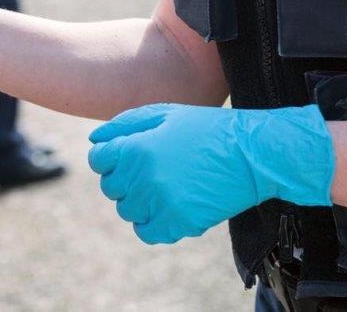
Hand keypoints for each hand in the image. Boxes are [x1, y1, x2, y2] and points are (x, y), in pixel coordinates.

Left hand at [87, 104, 334, 244]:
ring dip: (139, 200)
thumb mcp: (164, 114)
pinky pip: (146, 232)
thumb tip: (94, 140)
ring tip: (165, 185)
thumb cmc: (206, 129)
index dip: (110, 156)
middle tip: (151, 168)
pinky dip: (151, 222)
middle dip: (124, 177)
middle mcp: (143, 178)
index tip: (128, 154)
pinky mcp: (179, 223)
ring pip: (127, 210)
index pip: (98, 160)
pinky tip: (167, 205)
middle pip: (110, 186)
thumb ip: (123, 125)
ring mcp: (161, 204)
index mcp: (137, 148)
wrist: (252, 154)